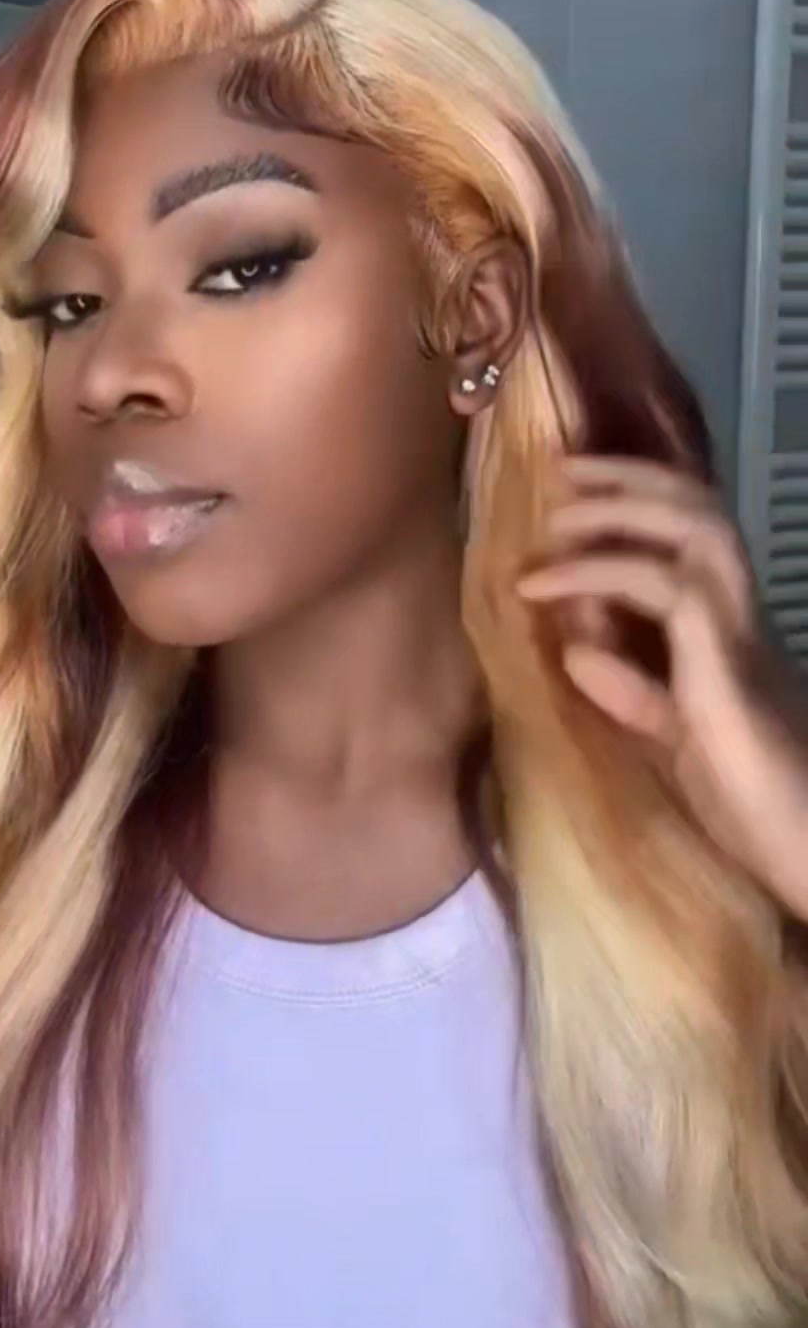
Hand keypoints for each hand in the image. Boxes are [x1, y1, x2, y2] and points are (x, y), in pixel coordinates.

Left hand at [518, 455, 807, 924]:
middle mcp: (742, 615)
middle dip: (628, 477)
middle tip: (562, 471)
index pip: (692, 534)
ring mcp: (741, 633)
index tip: (574, 488)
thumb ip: (635, 696)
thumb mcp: (675, 745)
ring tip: (555, 515)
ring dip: (618, 507)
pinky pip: (666, 586)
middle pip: (699, 507)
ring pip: (694, 525)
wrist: (806, 856)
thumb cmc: (752, 811)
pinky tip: (546, 586)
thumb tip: (576, 652)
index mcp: (729, 631)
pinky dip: (600, 572)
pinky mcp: (727, 665)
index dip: (639, 498)